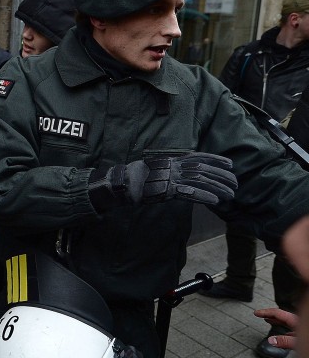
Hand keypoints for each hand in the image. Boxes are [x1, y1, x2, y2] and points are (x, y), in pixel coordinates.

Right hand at [88, 152, 237, 210]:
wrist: (122, 184)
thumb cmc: (136, 178)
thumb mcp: (156, 170)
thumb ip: (170, 171)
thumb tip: (181, 176)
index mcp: (172, 160)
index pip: (199, 157)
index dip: (216, 160)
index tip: (230, 164)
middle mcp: (174, 166)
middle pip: (204, 169)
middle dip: (222, 176)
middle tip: (235, 183)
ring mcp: (171, 177)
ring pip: (201, 181)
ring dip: (218, 187)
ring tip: (231, 194)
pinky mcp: (167, 190)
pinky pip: (190, 193)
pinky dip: (204, 196)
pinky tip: (215, 201)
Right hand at [254, 307, 297, 349]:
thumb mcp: (297, 341)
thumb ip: (284, 341)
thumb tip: (270, 340)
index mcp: (295, 320)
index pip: (277, 313)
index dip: (265, 312)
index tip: (256, 312)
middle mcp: (297, 321)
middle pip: (281, 316)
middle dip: (269, 315)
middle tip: (260, 315)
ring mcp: (301, 326)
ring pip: (287, 321)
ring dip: (276, 320)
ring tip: (269, 320)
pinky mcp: (304, 331)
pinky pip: (291, 327)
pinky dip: (284, 327)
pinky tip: (285, 332)